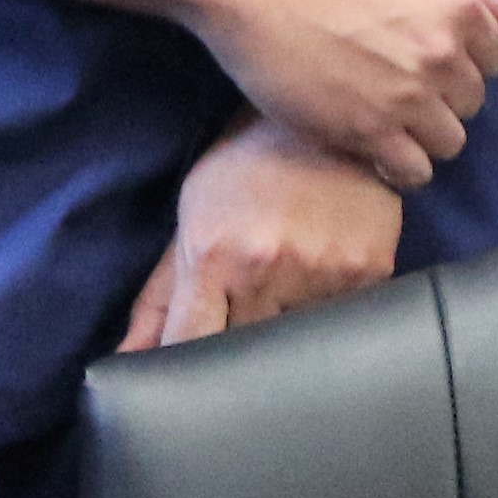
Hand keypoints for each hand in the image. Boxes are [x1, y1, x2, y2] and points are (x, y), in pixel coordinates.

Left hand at [123, 113, 407, 351]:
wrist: (332, 125)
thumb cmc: (249, 170)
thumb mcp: (192, 219)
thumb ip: (159, 298)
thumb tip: (126, 358)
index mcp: (214, 256)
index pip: (189, 345)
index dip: (184, 368)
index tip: (188, 371)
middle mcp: (268, 267)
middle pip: (243, 354)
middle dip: (236, 347)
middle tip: (244, 317)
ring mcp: (324, 271)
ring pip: (296, 345)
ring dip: (287, 332)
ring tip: (289, 288)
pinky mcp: (371, 270)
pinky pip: (343, 322)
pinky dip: (329, 314)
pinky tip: (325, 277)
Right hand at [181, 0, 497, 188]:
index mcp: (459, 8)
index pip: (495, 58)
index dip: (466, 63)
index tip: (434, 64)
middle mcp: (443, 55)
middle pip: (472, 102)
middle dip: (447, 99)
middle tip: (406, 92)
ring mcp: (406, 97)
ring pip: (449, 141)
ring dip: (428, 136)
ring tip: (394, 126)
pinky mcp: (365, 131)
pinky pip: (413, 170)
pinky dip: (405, 169)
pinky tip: (381, 154)